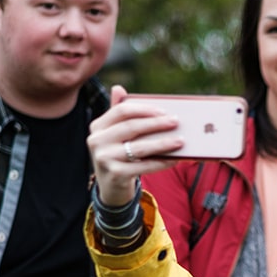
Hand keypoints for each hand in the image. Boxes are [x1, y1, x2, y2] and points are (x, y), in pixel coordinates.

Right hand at [86, 85, 183, 207]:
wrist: (110, 187)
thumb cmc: (118, 155)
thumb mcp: (115, 135)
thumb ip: (119, 114)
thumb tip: (119, 88)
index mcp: (98, 126)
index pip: (122, 111)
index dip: (144, 109)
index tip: (164, 111)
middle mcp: (97, 141)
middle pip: (131, 127)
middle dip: (157, 123)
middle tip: (176, 122)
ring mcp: (104, 158)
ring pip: (139, 147)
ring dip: (163, 143)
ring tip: (180, 141)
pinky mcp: (115, 174)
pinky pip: (143, 166)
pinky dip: (161, 162)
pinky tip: (174, 160)